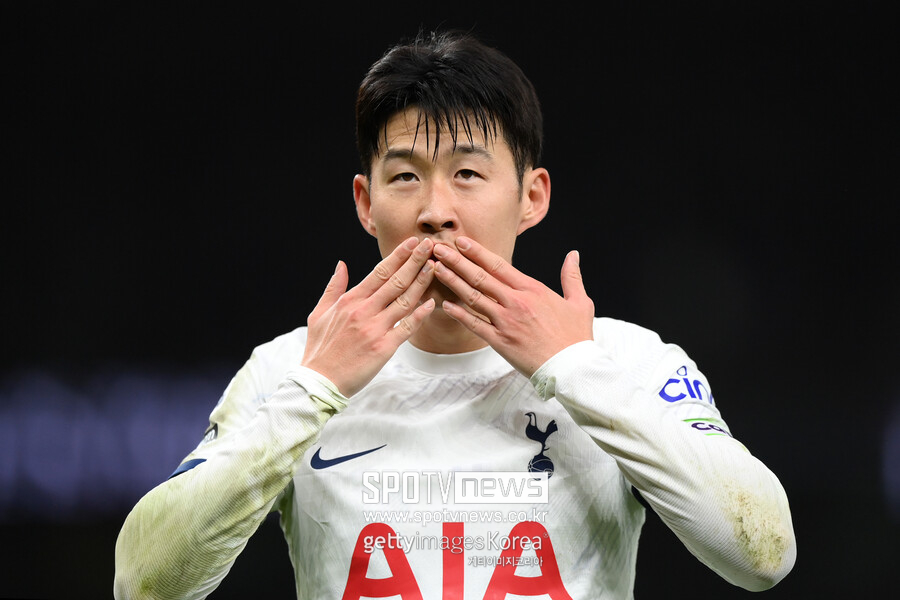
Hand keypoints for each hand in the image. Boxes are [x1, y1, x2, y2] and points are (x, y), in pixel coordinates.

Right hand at [301, 237, 435, 396]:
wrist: (319, 381)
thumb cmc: (319, 349)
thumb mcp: (319, 313)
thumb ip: (333, 287)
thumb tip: (341, 264)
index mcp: (349, 301)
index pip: (379, 272)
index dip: (398, 256)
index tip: (412, 243)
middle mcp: (363, 311)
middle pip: (395, 281)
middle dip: (415, 261)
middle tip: (430, 246)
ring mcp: (374, 329)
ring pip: (404, 301)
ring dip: (422, 283)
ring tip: (435, 268)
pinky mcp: (383, 348)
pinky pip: (407, 328)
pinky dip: (420, 315)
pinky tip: (431, 303)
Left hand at [432, 237, 593, 376]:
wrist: (573, 367)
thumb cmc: (576, 337)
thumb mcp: (580, 302)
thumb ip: (572, 277)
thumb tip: (573, 255)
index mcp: (533, 290)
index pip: (499, 265)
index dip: (477, 252)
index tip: (461, 241)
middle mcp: (516, 302)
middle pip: (480, 277)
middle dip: (457, 261)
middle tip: (438, 248)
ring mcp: (506, 322)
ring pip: (473, 297)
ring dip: (452, 282)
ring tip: (436, 269)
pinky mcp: (500, 341)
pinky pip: (474, 325)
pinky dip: (459, 314)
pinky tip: (445, 305)